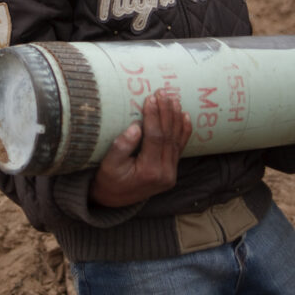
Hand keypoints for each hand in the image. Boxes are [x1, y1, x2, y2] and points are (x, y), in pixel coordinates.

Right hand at [89, 89, 192, 206]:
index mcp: (149, 171)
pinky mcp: (172, 171)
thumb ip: (121, 147)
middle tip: (163, 93)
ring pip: (176, 140)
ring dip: (176, 118)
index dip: (153, 116)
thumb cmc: (108, 180)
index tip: (150, 98)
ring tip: (174, 99)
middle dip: (166, 112)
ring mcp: (171, 173)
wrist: (114, 201)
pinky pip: (180, 148)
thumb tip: (136, 127)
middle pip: (168, 136)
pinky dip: (184, 131)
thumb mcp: (108, 165)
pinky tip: (185, 116)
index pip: (155, 137)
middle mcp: (165, 173)